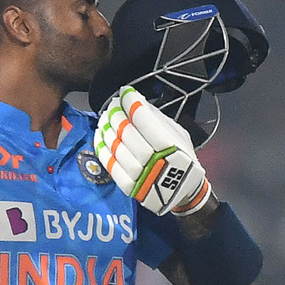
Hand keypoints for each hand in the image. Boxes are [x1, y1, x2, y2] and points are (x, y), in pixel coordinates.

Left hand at [95, 86, 211, 215]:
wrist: (184, 190)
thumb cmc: (181, 158)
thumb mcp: (178, 134)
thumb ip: (157, 119)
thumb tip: (137, 100)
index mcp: (172, 146)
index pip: (145, 120)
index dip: (132, 103)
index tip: (125, 93)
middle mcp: (157, 162)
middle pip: (128, 134)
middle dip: (117, 115)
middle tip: (113, 106)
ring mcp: (142, 176)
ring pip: (117, 148)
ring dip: (107, 130)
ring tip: (104, 118)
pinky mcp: (131, 187)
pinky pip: (111, 166)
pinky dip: (103, 149)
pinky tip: (100, 137)